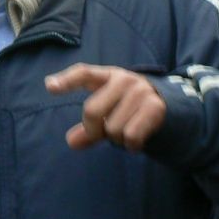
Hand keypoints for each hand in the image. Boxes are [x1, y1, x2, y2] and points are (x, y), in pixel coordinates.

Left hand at [45, 63, 166, 150]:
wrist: (169, 108)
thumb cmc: (129, 109)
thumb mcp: (108, 113)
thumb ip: (89, 128)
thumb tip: (71, 142)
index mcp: (108, 76)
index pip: (84, 73)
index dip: (66, 80)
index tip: (49, 86)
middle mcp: (123, 79)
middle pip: (92, 111)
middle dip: (94, 129)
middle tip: (104, 132)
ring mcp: (140, 92)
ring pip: (112, 128)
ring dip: (117, 138)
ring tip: (127, 130)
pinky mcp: (155, 107)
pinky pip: (130, 136)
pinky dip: (131, 145)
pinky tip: (137, 140)